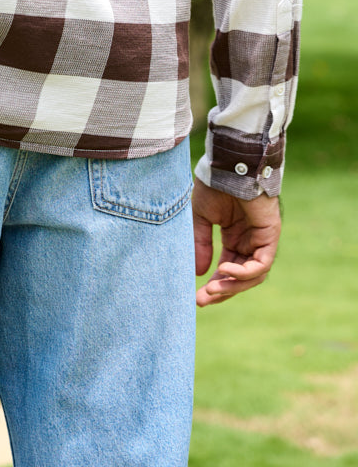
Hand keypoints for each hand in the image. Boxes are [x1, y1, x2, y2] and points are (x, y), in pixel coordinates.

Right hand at [192, 177, 281, 306]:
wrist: (229, 165)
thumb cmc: (215, 185)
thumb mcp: (201, 218)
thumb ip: (200, 244)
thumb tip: (198, 272)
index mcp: (234, 238)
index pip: (227, 270)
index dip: (213, 284)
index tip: (196, 297)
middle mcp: (249, 242)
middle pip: (240, 278)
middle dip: (221, 291)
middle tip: (201, 301)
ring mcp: (261, 240)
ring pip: (252, 276)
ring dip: (232, 286)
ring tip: (211, 289)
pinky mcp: (270, 236)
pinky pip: (261, 263)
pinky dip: (244, 271)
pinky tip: (224, 269)